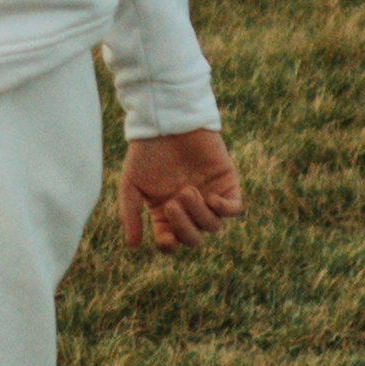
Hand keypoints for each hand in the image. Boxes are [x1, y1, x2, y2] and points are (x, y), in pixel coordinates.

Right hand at [119, 129, 244, 252]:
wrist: (166, 120)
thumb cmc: (146, 151)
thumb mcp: (130, 183)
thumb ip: (130, 213)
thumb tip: (133, 245)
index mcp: (166, 212)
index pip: (172, 241)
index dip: (170, 245)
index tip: (165, 236)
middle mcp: (189, 209)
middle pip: (194, 237)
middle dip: (184, 227)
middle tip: (173, 203)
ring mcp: (209, 197)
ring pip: (213, 226)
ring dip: (200, 214)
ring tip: (187, 190)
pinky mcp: (227, 184)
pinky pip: (234, 209)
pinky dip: (225, 210)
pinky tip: (212, 199)